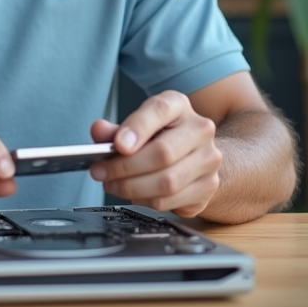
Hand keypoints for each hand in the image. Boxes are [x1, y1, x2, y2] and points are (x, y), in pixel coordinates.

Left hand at [88, 90, 221, 216]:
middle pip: (162, 153)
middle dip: (125, 167)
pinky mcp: (208, 187)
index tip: (118, 145)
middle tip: (101, 172)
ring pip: (167, 182)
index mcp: (178, 105)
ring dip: (131, 188)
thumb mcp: (137, 126)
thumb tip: (99, 131)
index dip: (137, 128)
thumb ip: (115, 130)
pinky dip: (144, 201)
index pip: (160, 110)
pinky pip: (170, 201)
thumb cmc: (161, 137)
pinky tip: (134, 194)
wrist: (196, 155)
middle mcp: (200, 129)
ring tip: (113, 185)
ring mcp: (208, 160)